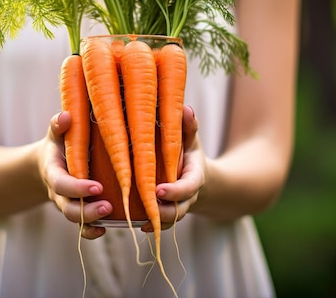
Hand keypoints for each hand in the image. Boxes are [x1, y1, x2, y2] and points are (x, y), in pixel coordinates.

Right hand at [38, 111, 112, 238]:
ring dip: (93, 220)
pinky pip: (83, 227)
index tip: (96, 187)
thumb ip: (58, 125)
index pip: (61, 184)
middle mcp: (60, 193)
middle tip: (107, 206)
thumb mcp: (55, 133)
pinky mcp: (79, 210)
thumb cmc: (58, 143)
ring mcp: (69, 204)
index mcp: (53, 172)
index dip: (77, 188)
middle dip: (87, 211)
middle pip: (69, 209)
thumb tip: (65, 116)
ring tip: (112, 214)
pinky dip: (92, 231)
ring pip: (77, 220)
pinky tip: (107, 229)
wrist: (48, 162)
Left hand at [142, 105, 205, 231]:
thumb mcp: (191, 139)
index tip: (160, 189)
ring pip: (171, 219)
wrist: (196, 177)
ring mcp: (178, 206)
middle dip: (166, 210)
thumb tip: (186, 108)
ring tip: (139, 220)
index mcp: (194, 177)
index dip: (175, 190)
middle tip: (149, 206)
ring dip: (157, 221)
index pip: (189, 186)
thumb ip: (188, 127)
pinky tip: (139, 226)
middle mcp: (187, 196)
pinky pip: (162, 224)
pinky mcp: (167, 212)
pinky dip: (153, 226)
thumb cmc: (188, 153)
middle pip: (180, 208)